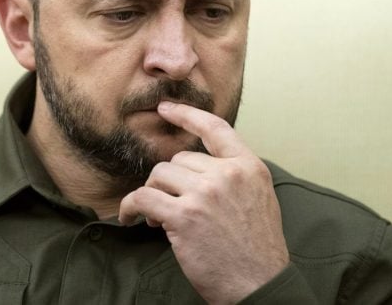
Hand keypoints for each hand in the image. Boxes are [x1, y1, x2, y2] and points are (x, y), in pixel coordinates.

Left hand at [118, 101, 289, 303]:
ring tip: (159, 218)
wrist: (260, 284)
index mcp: (249, 167)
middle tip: (170, 206)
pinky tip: (130, 218)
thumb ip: (235, 176)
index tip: (165, 108)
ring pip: (159, 176)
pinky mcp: (184, 216)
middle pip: (180, 158)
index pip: (215, 128)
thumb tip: (200, 167)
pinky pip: (143, 198)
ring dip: (153, 195)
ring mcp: (205, 194)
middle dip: (170, 182)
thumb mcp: (259, 198)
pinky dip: (130, 208)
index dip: (187, 115)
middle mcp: (227, 174)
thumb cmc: (257, 249)